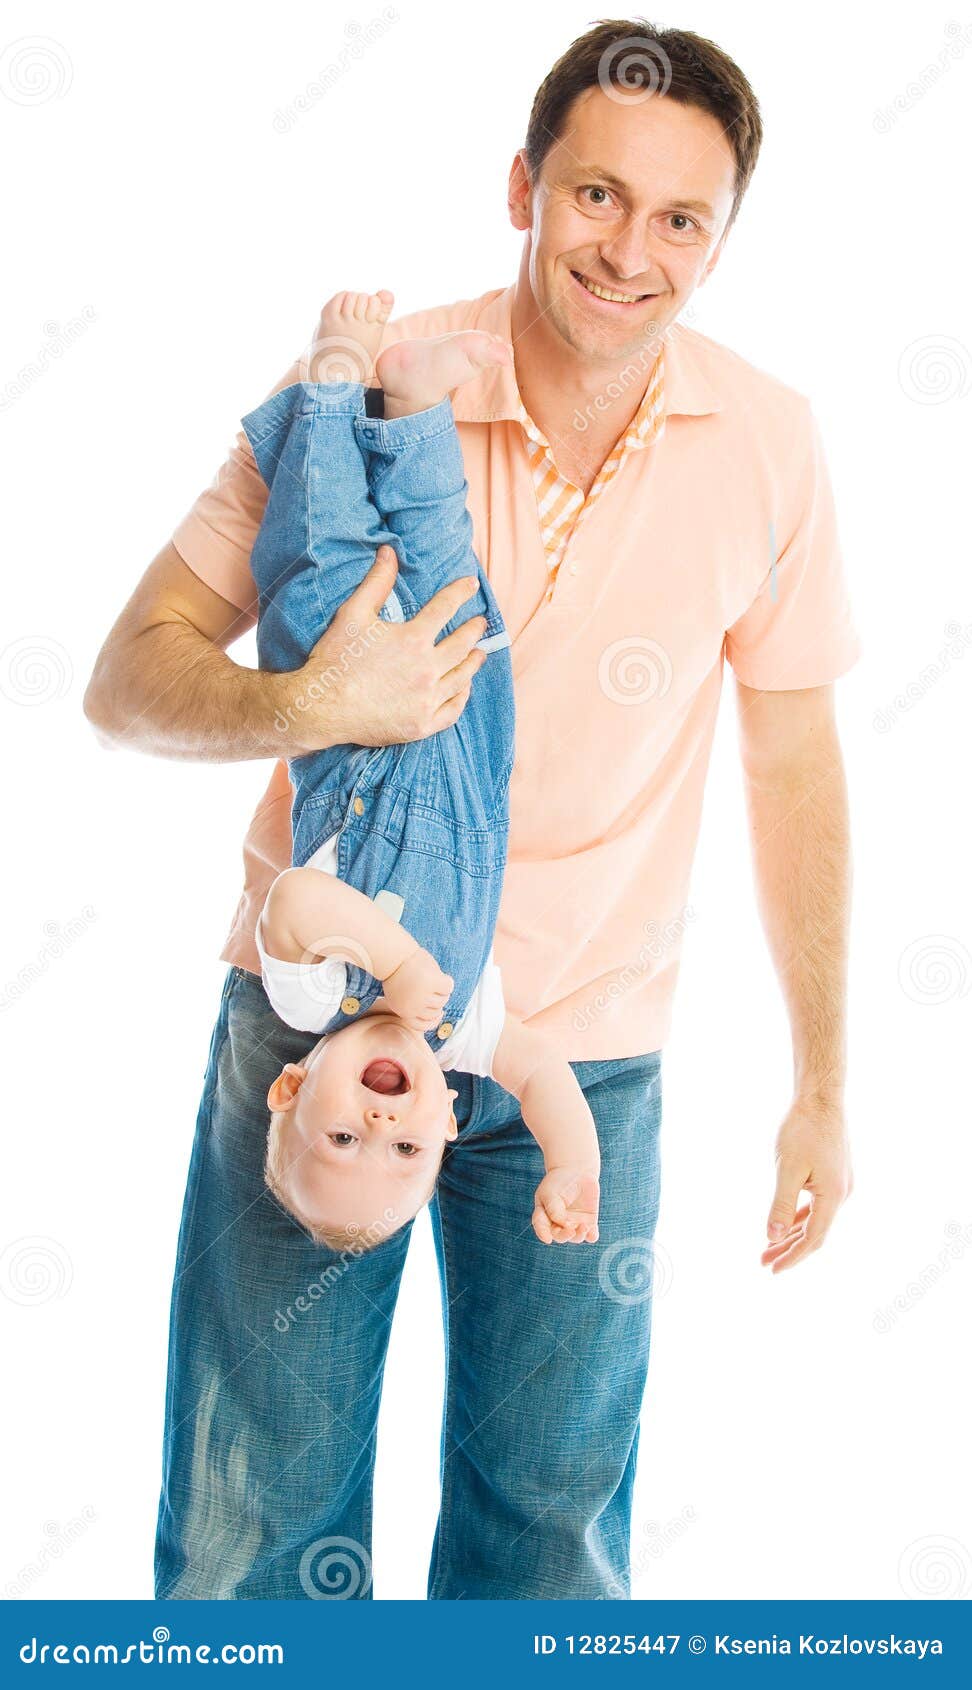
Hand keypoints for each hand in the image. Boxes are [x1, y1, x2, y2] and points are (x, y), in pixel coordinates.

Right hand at [274, 547, 487, 754]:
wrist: (321, 708)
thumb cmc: (335, 660)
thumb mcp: (353, 614)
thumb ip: (376, 583)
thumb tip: (389, 552)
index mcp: (413, 639)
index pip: (446, 607)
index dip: (460, 592)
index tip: (471, 584)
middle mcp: (427, 669)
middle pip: (462, 644)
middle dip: (474, 630)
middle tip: (480, 623)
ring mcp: (427, 699)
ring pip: (462, 677)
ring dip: (474, 662)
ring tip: (479, 653)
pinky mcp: (422, 724)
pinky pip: (452, 709)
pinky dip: (462, 696)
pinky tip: (464, 687)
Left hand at [382, 945, 452, 1032]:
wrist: (392, 955)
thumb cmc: (396, 973)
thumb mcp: (400, 996)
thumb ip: (415, 1007)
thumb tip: (439, 1015)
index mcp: (404, 1012)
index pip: (423, 1026)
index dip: (434, 1021)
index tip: (439, 1014)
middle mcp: (414, 1007)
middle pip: (436, 1012)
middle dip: (437, 1001)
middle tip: (432, 987)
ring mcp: (424, 995)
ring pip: (443, 999)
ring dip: (441, 990)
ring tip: (432, 978)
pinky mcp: (433, 983)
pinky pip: (448, 987)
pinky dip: (446, 981)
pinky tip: (440, 976)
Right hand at [532, 1167, 599, 1245]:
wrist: (577, 1171)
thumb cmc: (559, 1181)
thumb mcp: (551, 1192)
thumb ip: (554, 1209)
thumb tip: (564, 1225)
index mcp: (545, 1216)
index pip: (542, 1227)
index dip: (543, 1234)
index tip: (547, 1239)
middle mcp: (559, 1223)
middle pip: (559, 1236)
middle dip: (564, 1236)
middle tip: (570, 1230)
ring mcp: (574, 1223)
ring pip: (575, 1237)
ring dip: (579, 1235)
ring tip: (584, 1226)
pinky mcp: (589, 1222)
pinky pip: (591, 1235)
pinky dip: (591, 1236)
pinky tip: (591, 1232)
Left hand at [761, 1094, 852, 1273]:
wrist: (821, 1098)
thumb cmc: (803, 1129)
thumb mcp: (788, 1169)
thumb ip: (781, 1204)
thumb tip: (774, 1237)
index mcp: (833, 1196)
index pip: (813, 1238)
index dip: (792, 1256)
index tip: (773, 1269)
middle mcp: (842, 1194)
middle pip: (815, 1232)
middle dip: (789, 1249)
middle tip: (764, 1262)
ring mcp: (840, 1184)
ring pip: (815, 1219)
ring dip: (793, 1233)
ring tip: (769, 1247)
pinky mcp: (834, 1175)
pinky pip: (817, 1205)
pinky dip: (800, 1216)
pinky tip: (786, 1223)